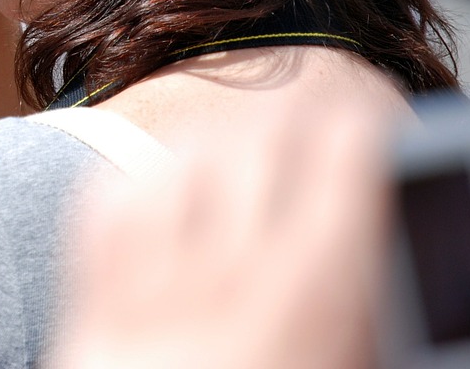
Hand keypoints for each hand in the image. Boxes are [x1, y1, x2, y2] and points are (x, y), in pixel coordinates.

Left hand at [53, 105, 388, 368]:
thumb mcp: (349, 359)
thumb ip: (373, 301)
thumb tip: (379, 218)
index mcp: (306, 311)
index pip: (341, 166)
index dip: (360, 129)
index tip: (368, 123)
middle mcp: (219, 290)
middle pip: (262, 147)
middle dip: (295, 126)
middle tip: (313, 130)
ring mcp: (144, 291)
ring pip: (183, 159)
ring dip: (222, 143)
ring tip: (246, 152)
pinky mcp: (89, 302)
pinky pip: (114, 198)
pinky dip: (148, 178)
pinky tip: (174, 186)